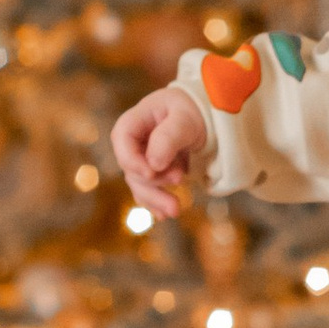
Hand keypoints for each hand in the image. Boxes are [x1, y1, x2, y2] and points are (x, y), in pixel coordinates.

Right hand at [112, 87, 209, 217]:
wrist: (206, 120)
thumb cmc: (193, 112)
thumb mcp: (185, 120)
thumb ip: (168, 138)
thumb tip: (154, 165)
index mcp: (135, 121)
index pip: (122, 140)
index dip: (132, 159)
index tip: (151, 172)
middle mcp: (133, 143)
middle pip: (131, 167)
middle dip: (153, 181)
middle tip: (180, 180)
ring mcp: (141, 160)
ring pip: (139, 184)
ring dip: (156, 198)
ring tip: (175, 210)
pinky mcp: (152, 174)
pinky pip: (148, 192)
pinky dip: (156, 204)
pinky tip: (164, 215)